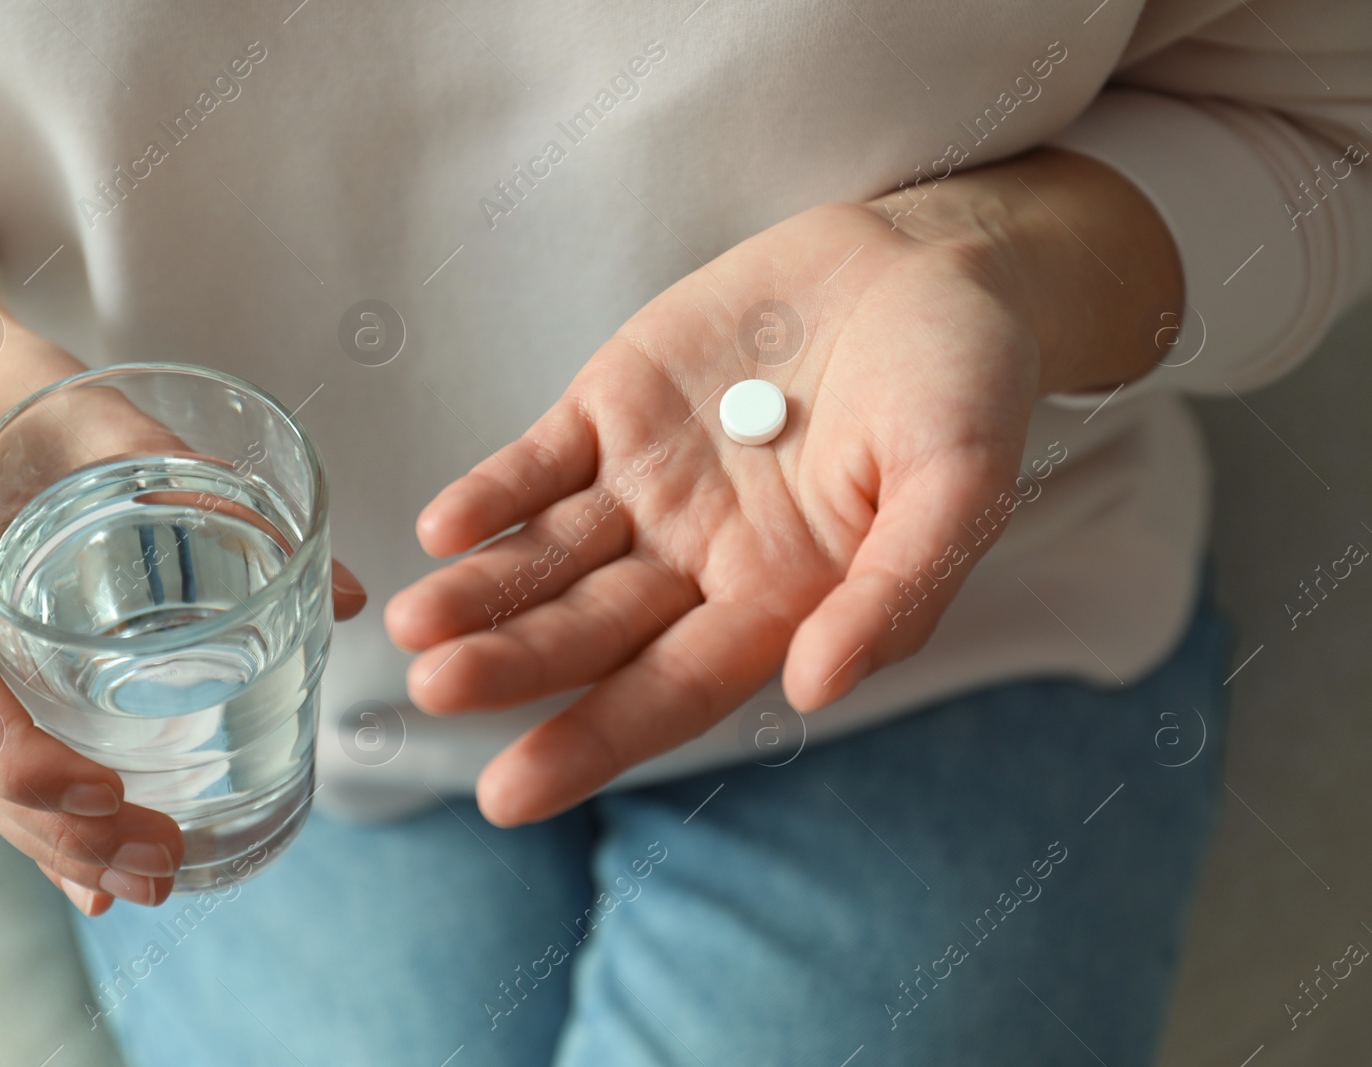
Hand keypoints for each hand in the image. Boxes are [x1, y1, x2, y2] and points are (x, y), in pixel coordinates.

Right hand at [0, 331, 366, 913]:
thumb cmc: (16, 394)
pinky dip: (21, 818)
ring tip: (145, 880)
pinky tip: (85, 874)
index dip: (19, 751)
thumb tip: (348, 596)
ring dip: (44, 840)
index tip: (106, 794)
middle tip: (161, 864)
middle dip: (54, 826)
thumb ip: (217, 496)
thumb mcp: (110, 420)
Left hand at [387, 148, 1179, 825]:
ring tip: (415, 622)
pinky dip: (495, 490)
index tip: (509, 794)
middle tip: (435, 690)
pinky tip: (442, 527)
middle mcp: (698, 558)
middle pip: (588, 629)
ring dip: (483, 589)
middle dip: (512, 663)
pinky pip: (541, 459)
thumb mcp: (961, 487)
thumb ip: (894, 592)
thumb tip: (812, 691)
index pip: (668, 690)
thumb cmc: (964, 387)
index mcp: (778, 599)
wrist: (931, 264)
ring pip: (549, 553)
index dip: (591, 740)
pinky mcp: (616, 407)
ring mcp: (649, 484)